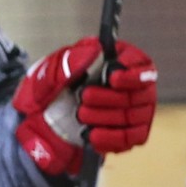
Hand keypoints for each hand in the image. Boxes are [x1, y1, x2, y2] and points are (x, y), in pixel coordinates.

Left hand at [11, 37, 157, 174]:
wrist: (43, 115)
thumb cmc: (55, 85)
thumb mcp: (55, 68)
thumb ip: (73, 59)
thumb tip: (95, 47)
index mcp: (120, 61)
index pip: (142, 65)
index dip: (132, 74)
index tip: (113, 78)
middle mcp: (135, 86)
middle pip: (138, 94)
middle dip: (109, 98)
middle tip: (84, 97)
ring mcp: (137, 110)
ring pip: (133, 117)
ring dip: (105, 117)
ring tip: (81, 115)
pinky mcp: (130, 133)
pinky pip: (130, 138)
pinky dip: (111, 138)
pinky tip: (91, 135)